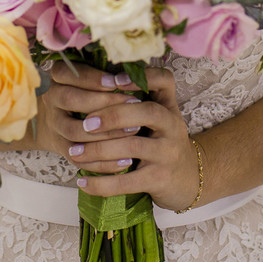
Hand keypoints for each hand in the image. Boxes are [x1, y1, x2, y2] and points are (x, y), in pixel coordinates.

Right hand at [31, 61, 143, 158]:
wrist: (56, 120)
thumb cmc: (84, 91)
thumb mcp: (88, 77)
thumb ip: (104, 73)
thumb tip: (135, 72)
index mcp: (58, 77)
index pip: (68, 73)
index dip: (92, 78)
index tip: (116, 82)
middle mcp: (52, 100)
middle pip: (71, 100)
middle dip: (103, 103)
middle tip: (133, 104)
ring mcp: (55, 125)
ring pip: (74, 130)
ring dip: (105, 132)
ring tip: (134, 130)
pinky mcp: (61, 148)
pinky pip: (79, 158)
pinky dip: (102, 163)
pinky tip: (125, 161)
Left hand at [62, 66, 201, 211]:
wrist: (187, 179)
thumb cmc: (162, 142)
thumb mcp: (158, 118)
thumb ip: (136, 102)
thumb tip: (92, 87)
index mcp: (168, 106)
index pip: (164, 81)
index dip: (143, 77)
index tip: (114, 80)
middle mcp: (173, 126)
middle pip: (148, 113)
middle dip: (113, 115)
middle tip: (85, 123)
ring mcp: (168, 153)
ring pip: (133, 147)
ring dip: (98, 150)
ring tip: (75, 152)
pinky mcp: (160, 179)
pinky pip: (127, 182)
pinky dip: (102, 183)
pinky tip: (82, 182)